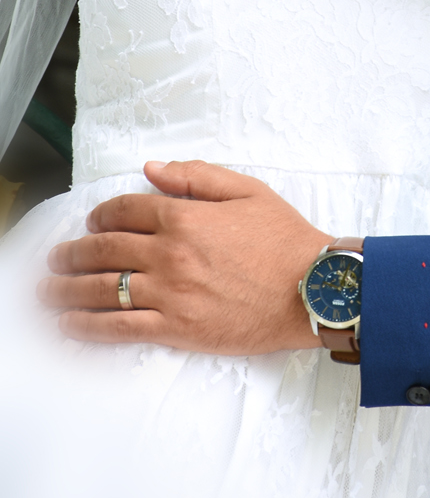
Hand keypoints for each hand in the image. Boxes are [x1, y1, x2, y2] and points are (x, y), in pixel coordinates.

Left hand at [39, 160, 351, 353]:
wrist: (313, 289)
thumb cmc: (285, 239)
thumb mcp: (247, 190)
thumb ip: (196, 175)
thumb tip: (152, 169)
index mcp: (186, 216)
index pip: (125, 211)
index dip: (101, 215)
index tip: (92, 223)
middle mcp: (170, 254)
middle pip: (104, 250)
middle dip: (73, 253)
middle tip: (57, 258)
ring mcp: (170, 294)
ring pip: (102, 290)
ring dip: (67, 289)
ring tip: (48, 290)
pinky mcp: (176, 329)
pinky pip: (119, 328)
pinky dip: (87, 326)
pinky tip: (70, 324)